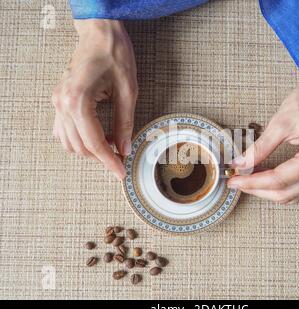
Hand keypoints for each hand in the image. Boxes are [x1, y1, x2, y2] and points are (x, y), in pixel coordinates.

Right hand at [52, 19, 137, 179]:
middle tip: (121, 157)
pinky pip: (62, 130)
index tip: (121, 172)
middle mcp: (62, 103)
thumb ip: (125, 123)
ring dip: (90, 150)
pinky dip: (79, 139)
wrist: (99, 33)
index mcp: (78, 101)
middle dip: (101, 157)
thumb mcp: (128, 91)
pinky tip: (96, 137)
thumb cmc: (115, 56)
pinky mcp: (59, 99)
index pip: (94, 143)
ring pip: (69, 142)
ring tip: (112, 146)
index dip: (109, 161)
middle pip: (80, 146)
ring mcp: (57, 101)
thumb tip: (125, 149)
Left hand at [228, 80, 298, 203]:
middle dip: (258, 190)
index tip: (234, 180)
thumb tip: (240, 164)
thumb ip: (258, 149)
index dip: (253, 182)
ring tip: (247, 180)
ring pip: (292, 195)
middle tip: (236, 182)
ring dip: (268, 191)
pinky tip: (263, 178)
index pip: (279, 180)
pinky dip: (279, 186)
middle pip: (286, 193)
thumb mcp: (279, 124)